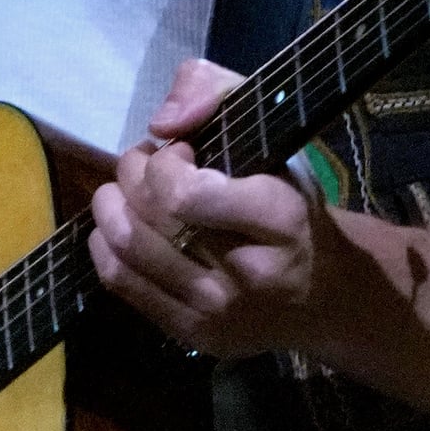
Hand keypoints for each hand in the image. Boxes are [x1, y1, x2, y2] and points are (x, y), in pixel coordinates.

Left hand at [88, 58, 327, 359]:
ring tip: (128, 191)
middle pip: (150, 216)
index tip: (179, 151)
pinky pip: (122, 283)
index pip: (183, 194)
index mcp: (279, 218)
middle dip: (132, 173)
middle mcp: (248, 273)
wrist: (324, 296)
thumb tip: (163, 121)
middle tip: (146, 163)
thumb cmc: (294, 207)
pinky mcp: (194, 336)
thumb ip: (221, 95)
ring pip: (128, 249)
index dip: (163, 162)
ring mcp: (218, 311)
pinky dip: (105, 244)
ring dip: (111, 205)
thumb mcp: (277, 137)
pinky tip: (120, 225)